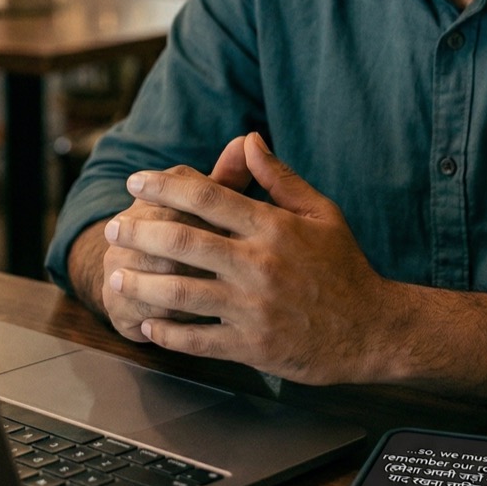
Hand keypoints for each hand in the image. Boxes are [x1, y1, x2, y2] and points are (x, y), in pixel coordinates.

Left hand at [104, 132, 390, 383]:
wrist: (373, 330)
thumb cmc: (346, 267)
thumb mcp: (321, 212)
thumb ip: (279, 177)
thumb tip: (248, 139)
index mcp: (274, 227)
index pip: (208, 198)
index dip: (165, 186)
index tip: (136, 182)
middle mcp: (259, 265)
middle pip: (183, 241)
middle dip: (139, 232)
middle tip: (113, 228)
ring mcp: (253, 308)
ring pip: (181, 292)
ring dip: (142, 283)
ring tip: (117, 275)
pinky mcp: (252, 346)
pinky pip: (197, 340)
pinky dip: (168, 334)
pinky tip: (149, 326)